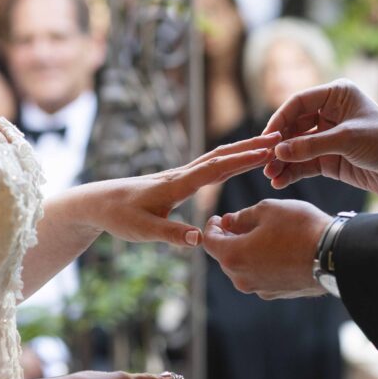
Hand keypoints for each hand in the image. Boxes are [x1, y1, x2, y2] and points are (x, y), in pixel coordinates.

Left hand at [77, 132, 282, 246]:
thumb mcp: (143, 230)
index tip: (266, 154)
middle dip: (250, 148)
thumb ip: (171, 234)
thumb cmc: (119, 216)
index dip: (241, 161)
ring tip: (269, 145)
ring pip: (218, 158)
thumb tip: (199, 238)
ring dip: (243, 150)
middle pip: (221, 156)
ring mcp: (181, 175)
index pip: (215, 169)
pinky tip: (242, 160)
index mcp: (176, 185)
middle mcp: (181, 175)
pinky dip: (231, 159)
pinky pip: (212, 166)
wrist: (98, 202)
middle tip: (279, 140)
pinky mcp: (180, 180)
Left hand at [202, 199, 331, 298]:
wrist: (334, 256)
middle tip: (236, 223)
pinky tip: (275, 249)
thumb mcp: (268, 209)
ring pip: (242, 268)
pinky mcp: (276, 293)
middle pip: (224, 257)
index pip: (209, 242)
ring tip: (259, 234)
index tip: (218, 218)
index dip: (211, 227)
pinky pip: (260, 276)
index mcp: (233, 256)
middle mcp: (241, 278)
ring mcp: (259, 288)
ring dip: (245, 251)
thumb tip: (228, 222)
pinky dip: (260, 262)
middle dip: (227, 239)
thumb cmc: (299, 228)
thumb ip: (242, 216)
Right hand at [262, 80, 377, 203]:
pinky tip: (280, 182)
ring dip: (283, 161)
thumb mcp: (347, 140)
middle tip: (264, 160)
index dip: (281, 119)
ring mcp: (329, 137)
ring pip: (297, 147)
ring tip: (269, 175)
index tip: (268, 137)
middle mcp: (331, 113)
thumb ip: (311, 145)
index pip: (299, 102)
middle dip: (279, 144)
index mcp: (338, 95)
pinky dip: (292, 172)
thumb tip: (279, 151)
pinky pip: (305, 164)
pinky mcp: (331, 159)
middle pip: (294, 125)